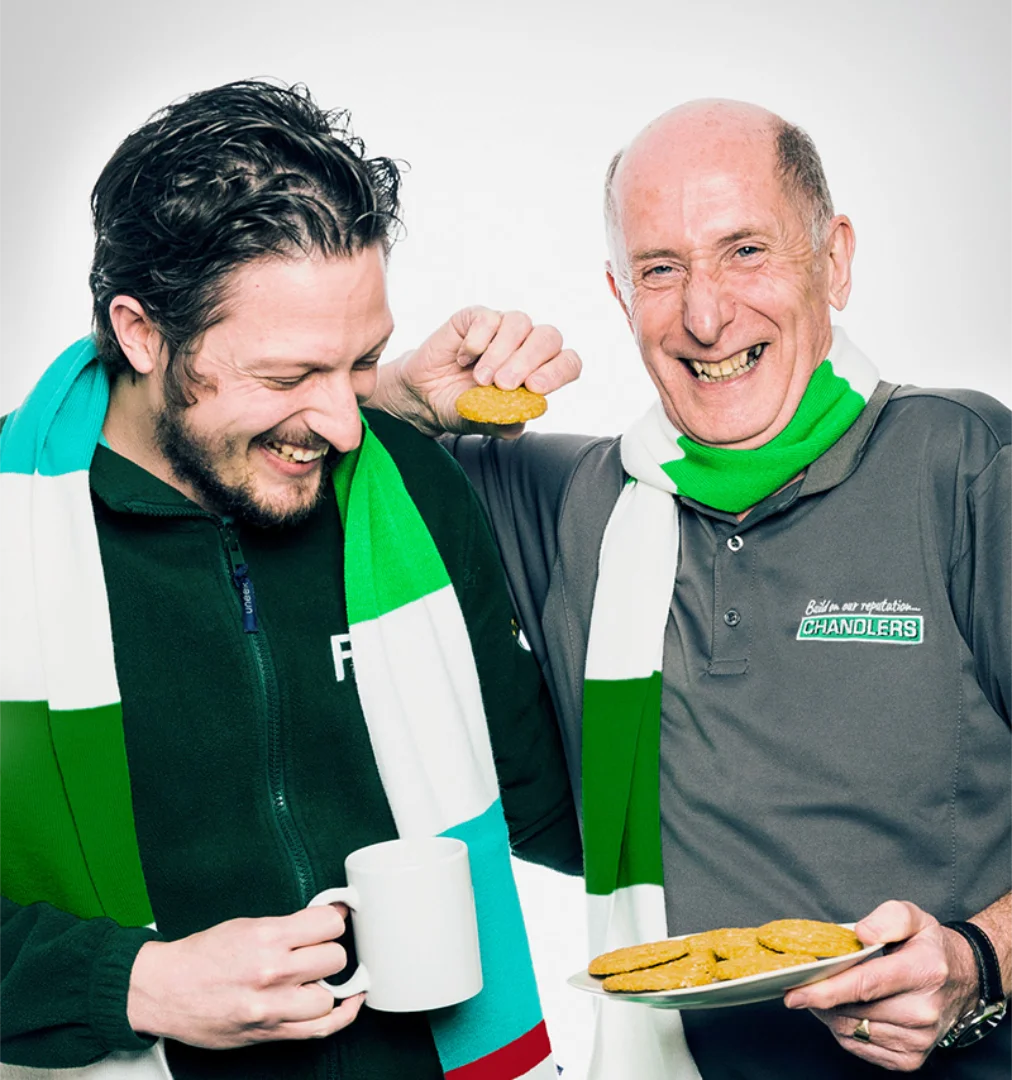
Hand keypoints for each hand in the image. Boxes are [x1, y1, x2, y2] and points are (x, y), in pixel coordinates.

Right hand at [127, 904, 363, 1048]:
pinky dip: (341, 1015)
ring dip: (326, 985)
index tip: (331, 922)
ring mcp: (272, 1006)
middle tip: (315, 951)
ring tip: (312, 979)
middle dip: (328, 952)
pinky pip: (320, 1029)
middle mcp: (272, 971)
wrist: (164, 991)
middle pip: (334, 958)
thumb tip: (330, 914)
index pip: (328, 924)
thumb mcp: (246, 925)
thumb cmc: (201, 956)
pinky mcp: (269, 1033)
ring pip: (329, 995)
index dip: (333, 921)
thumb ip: (288, 924)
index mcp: (266, 936)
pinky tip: (349, 1002)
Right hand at [368, 306, 580, 436]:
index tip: (535, 387)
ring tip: (481, 379)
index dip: (558, 371)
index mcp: (539, 371)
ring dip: (500, 353)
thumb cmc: (462, 407)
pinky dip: (477, 341)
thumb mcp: (484, 422)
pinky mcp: (477, 318)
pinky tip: (464, 359)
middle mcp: (526, 346)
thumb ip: (505, 421)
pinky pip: (488, 318)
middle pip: (549, 337)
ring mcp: (503, 329)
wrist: (425, 396)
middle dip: (527, 361)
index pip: (567, 362)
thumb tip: (525, 416)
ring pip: (520, 323)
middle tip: (503, 384)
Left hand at [783, 900, 979, 1070]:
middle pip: (853, 1010)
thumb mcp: (912, 917)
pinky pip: (860, 1047)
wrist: (962, 981)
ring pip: (852, 1031)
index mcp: (924, 971)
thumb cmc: (927, 946)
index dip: (825, 990)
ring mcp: (919, 1039)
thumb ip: (887, 918)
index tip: (794, 993)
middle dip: (822, 998)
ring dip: (831, 1014)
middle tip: (808, 982)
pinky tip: (847, 1011)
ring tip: (829, 993)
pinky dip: (845, 1030)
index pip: (865, 985)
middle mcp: (924, 1010)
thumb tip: (861, 935)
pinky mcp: (911, 1059)